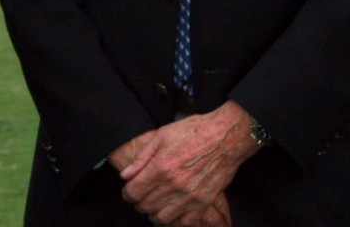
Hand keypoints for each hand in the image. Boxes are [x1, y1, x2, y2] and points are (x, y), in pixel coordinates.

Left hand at [110, 102, 255, 225]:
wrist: (223, 138)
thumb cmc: (192, 132)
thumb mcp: (161, 136)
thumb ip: (141, 157)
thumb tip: (125, 175)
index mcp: (160, 167)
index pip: (134, 192)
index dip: (127, 193)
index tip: (128, 190)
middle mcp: (174, 185)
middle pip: (146, 206)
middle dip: (138, 202)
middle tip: (140, 195)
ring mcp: (189, 197)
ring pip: (162, 218)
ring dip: (154, 213)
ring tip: (154, 203)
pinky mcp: (203, 203)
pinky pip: (183, 223)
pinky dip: (174, 220)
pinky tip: (172, 210)